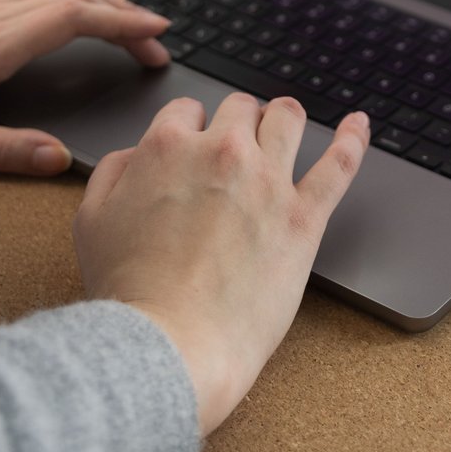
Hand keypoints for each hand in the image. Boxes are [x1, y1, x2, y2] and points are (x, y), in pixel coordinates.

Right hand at [73, 93, 369, 434]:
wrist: (171, 342)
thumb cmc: (129, 291)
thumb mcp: (91, 220)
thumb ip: (113, 171)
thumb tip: (136, 154)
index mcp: (168, 147)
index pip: (187, 110)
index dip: (189, 128)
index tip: (194, 146)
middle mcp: (222, 152)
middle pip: (240, 110)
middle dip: (237, 122)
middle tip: (236, 147)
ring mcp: (269, 181)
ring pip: (287, 119)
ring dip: (283, 118)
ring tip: (286, 124)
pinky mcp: (304, 216)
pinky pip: (339, 163)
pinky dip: (352, 137)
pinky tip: (358, 125)